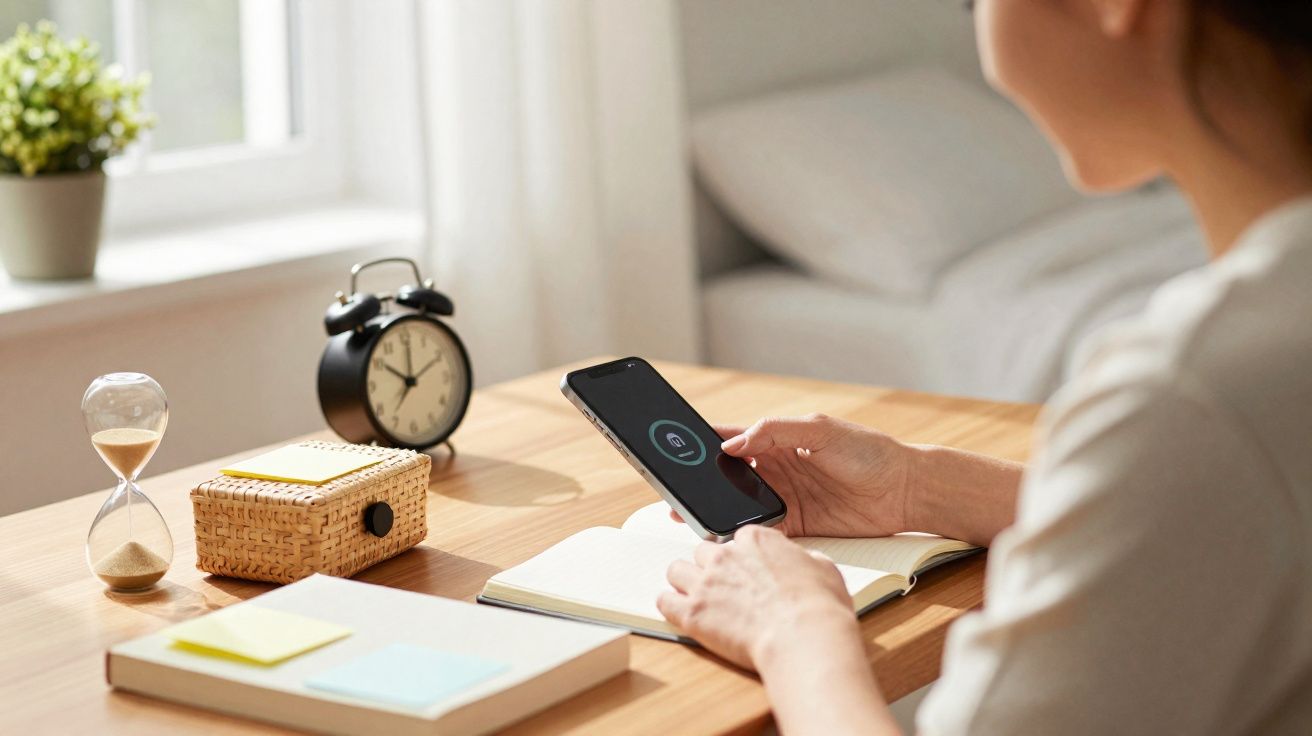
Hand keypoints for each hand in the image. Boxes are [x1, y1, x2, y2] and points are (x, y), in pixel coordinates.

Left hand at [657, 524, 858, 670]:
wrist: (803, 637)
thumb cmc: (817, 607)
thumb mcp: (824, 569)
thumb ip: (805, 559)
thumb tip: (805, 562)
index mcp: (756, 540)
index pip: (737, 538)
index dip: (742, 556)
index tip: (746, 569)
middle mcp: (725, 556)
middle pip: (703, 552)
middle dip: (711, 568)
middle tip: (723, 588)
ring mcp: (705, 583)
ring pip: (677, 570)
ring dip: (685, 582)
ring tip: (697, 597)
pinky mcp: (692, 612)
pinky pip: (664, 601)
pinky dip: (669, 605)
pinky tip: (677, 611)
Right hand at [677, 413, 913, 537]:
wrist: (905, 490)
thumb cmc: (869, 451)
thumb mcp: (821, 430)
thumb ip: (776, 432)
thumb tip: (734, 445)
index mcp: (779, 439)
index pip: (733, 438)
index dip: (706, 443)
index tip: (679, 449)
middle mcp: (778, 468)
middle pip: (730, 475)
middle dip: (704, 482)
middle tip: (677, 491)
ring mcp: (786, 496)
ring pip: (741, 503)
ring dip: (720, 509)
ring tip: (694, 516)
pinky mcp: (799, 523)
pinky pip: (764, 529)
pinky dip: (747, 533)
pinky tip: (730, 537)